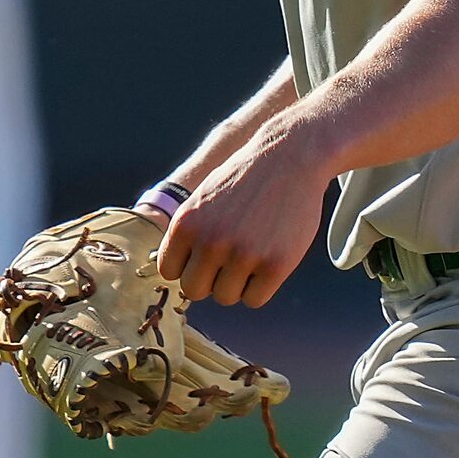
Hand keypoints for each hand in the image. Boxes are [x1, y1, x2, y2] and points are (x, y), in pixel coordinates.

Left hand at [157, 119, 330, 308]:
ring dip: (236, 283)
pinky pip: (255, 300)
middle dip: (209, 280)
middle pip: (194, 291)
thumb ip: (186, 233)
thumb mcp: (202, 197)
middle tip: (227, 260)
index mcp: (186, 224)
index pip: (169, 271)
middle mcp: (211, 241)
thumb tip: (171, 272)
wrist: (289, 158)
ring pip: (225, 297)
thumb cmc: (243, 179)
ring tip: (250, 254)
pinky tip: (266, 260)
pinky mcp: (275, 265)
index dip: (187, 266)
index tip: (203, 256)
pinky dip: (259, 287)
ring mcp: (244, 255)